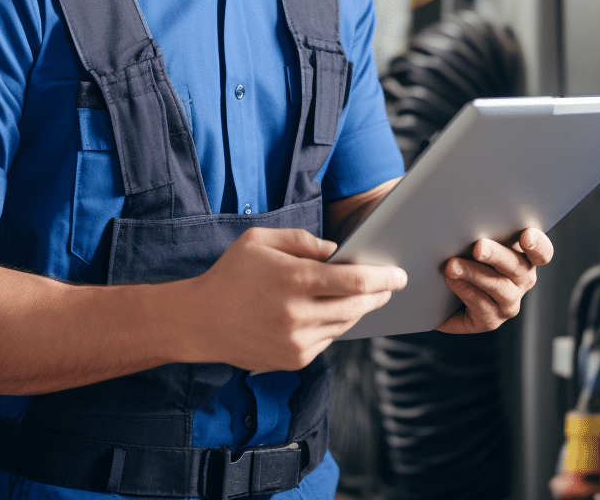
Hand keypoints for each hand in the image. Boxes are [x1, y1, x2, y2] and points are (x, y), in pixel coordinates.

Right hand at [189, 227, 406, 370]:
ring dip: (360, 310)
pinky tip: (334, 311)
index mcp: (293, 280)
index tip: (400, 273)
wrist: (199, 321)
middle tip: (392, 282)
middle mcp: (297, 315)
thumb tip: (337, 252)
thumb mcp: (261, 239)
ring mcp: (296, 342)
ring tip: (368, 295)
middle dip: (379, 294)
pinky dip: (335, 324)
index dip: (383, 277)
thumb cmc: (231, 273)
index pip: (353, 281)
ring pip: (344, 325)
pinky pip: (328, 340)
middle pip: (357, 307)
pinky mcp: (293, 360)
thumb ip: (302, 241)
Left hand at [437, 227, 552, 333]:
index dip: (538, 244)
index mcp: (523, 255)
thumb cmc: (462, 256)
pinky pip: (481, 305)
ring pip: (499, 287)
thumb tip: (463, 220)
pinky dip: (465, 290)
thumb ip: (479, 230)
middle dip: (497, 255)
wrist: (443, 294)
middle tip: (479, 247)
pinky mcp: (491, 320)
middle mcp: (522, 280)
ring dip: (475, 274)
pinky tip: (451, 280)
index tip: (526, 236)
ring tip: (453, 265)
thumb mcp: (472, 240)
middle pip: (518, 267)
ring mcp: (509, 302)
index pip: (542, 251)